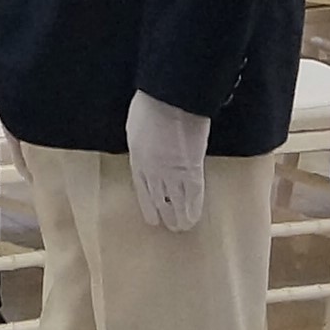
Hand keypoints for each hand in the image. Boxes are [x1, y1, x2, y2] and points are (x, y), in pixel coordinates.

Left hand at [125, 92, 209, 233]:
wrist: (168, 101)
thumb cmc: (150, 105)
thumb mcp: (136, 127)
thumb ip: (142, 141)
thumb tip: (146, 146)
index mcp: (137, 159)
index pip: (142, 188)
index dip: (147, 204)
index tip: (151, 216)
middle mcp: (152, 171)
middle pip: (157, 198)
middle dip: (163, 214)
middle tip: (168, 226)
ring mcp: (171, 173)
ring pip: (175, 201)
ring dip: (178, 217)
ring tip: (181, 228)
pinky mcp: (191, 170)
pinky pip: (193, 194)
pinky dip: (193, 208)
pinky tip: (194, 218)